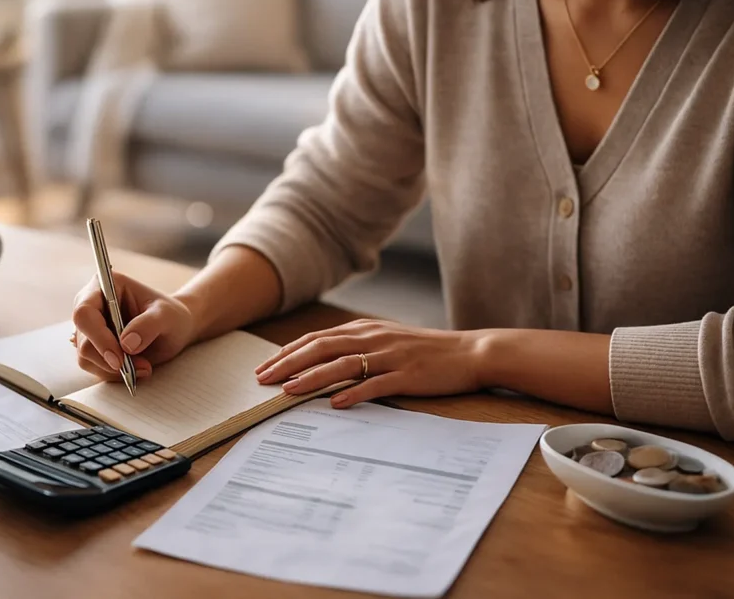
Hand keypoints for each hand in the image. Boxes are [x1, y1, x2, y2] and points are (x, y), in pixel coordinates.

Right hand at [72, 272, 195, 382]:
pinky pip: (95, 367)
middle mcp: (91, 305)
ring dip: (114, 370)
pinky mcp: (94, 347)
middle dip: (110, 360)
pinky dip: (115, 373)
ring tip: (144, 367)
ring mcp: (90, 328)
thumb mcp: (167, 316)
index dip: (98, 337)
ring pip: (86, 358)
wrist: (174, 329)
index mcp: (105, 286)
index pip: (85, 313)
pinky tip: (136, 369)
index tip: (119, 359)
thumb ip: (149, 325)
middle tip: (141, 366)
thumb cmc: (171, 316)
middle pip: (83, 340)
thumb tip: (126, 344)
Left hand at [254, 319, 485, 407]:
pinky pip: (376, 384)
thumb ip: (355, 346)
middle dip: (289, 364)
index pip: (316, 338)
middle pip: (322, 348)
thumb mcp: (386, 340)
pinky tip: (334, 404)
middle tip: (263, 380)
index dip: (288, 353)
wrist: (469, 352)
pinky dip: (353, 393)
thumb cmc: (424, 350)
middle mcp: (373, 338)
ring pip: (343, 365)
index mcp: (365, 329)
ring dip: (312, 378)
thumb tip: (320, 361)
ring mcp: (390, 357)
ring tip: (289, 391)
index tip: (264, 367)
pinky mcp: (407, 376)